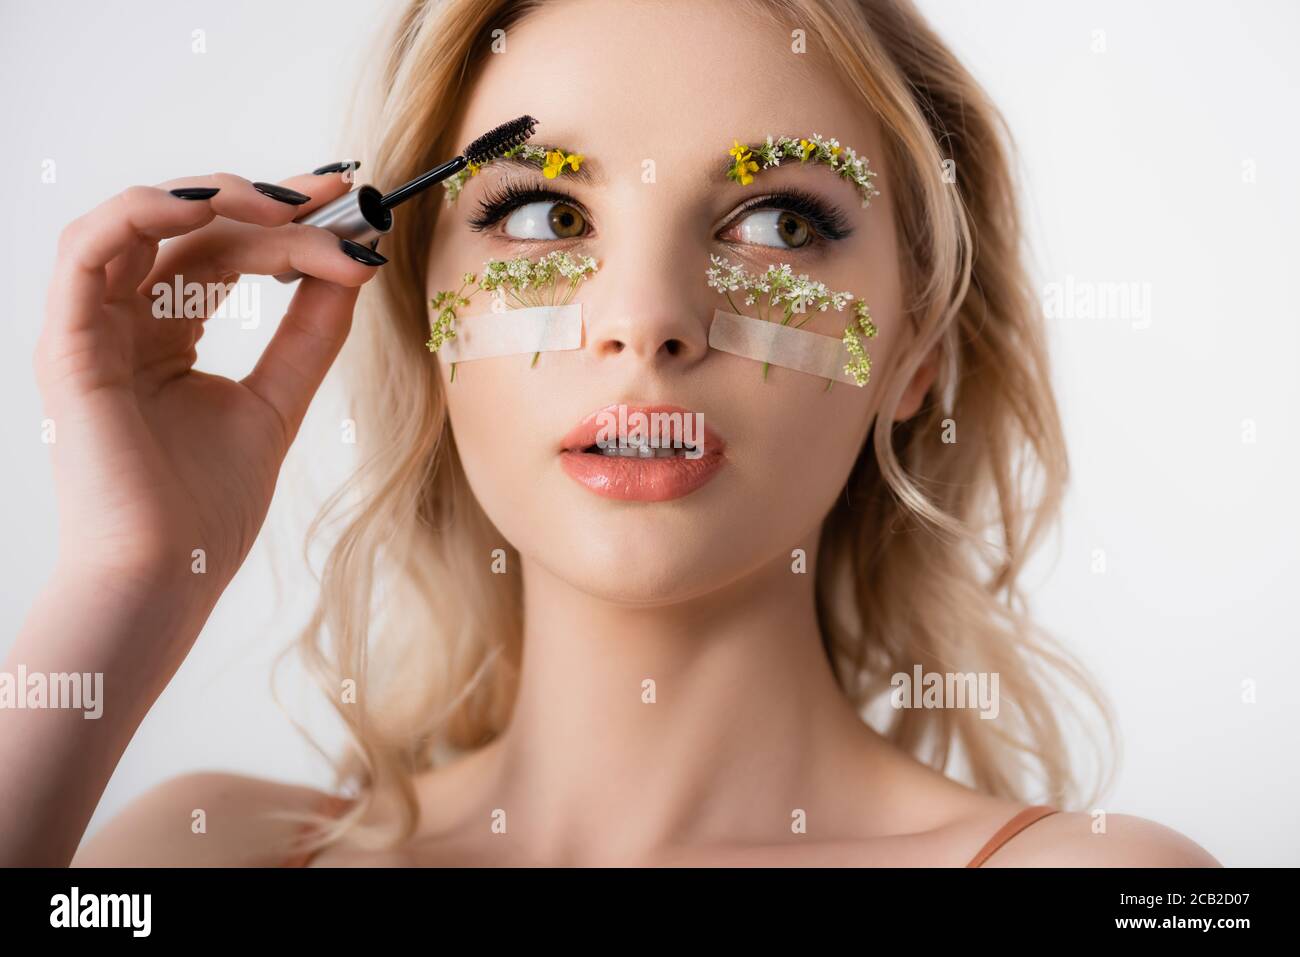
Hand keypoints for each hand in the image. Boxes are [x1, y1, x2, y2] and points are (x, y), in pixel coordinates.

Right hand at [34, 169, 382, 612]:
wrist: (165, 573)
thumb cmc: (207, 507)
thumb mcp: (277, 401)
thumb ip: (308, 336)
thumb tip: (353, 268)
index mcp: (164, 333)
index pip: (222, 250)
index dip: (283, 222)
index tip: (349, 203)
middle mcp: (123, 321)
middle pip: (195, 232)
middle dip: (268, 205)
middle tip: (336, 197)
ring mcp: (91, 328)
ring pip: (141, 223)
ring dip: (215, 198)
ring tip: (287, 206)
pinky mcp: (67, 344)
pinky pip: (87, 251)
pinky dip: (142, 213)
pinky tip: (208, 207)